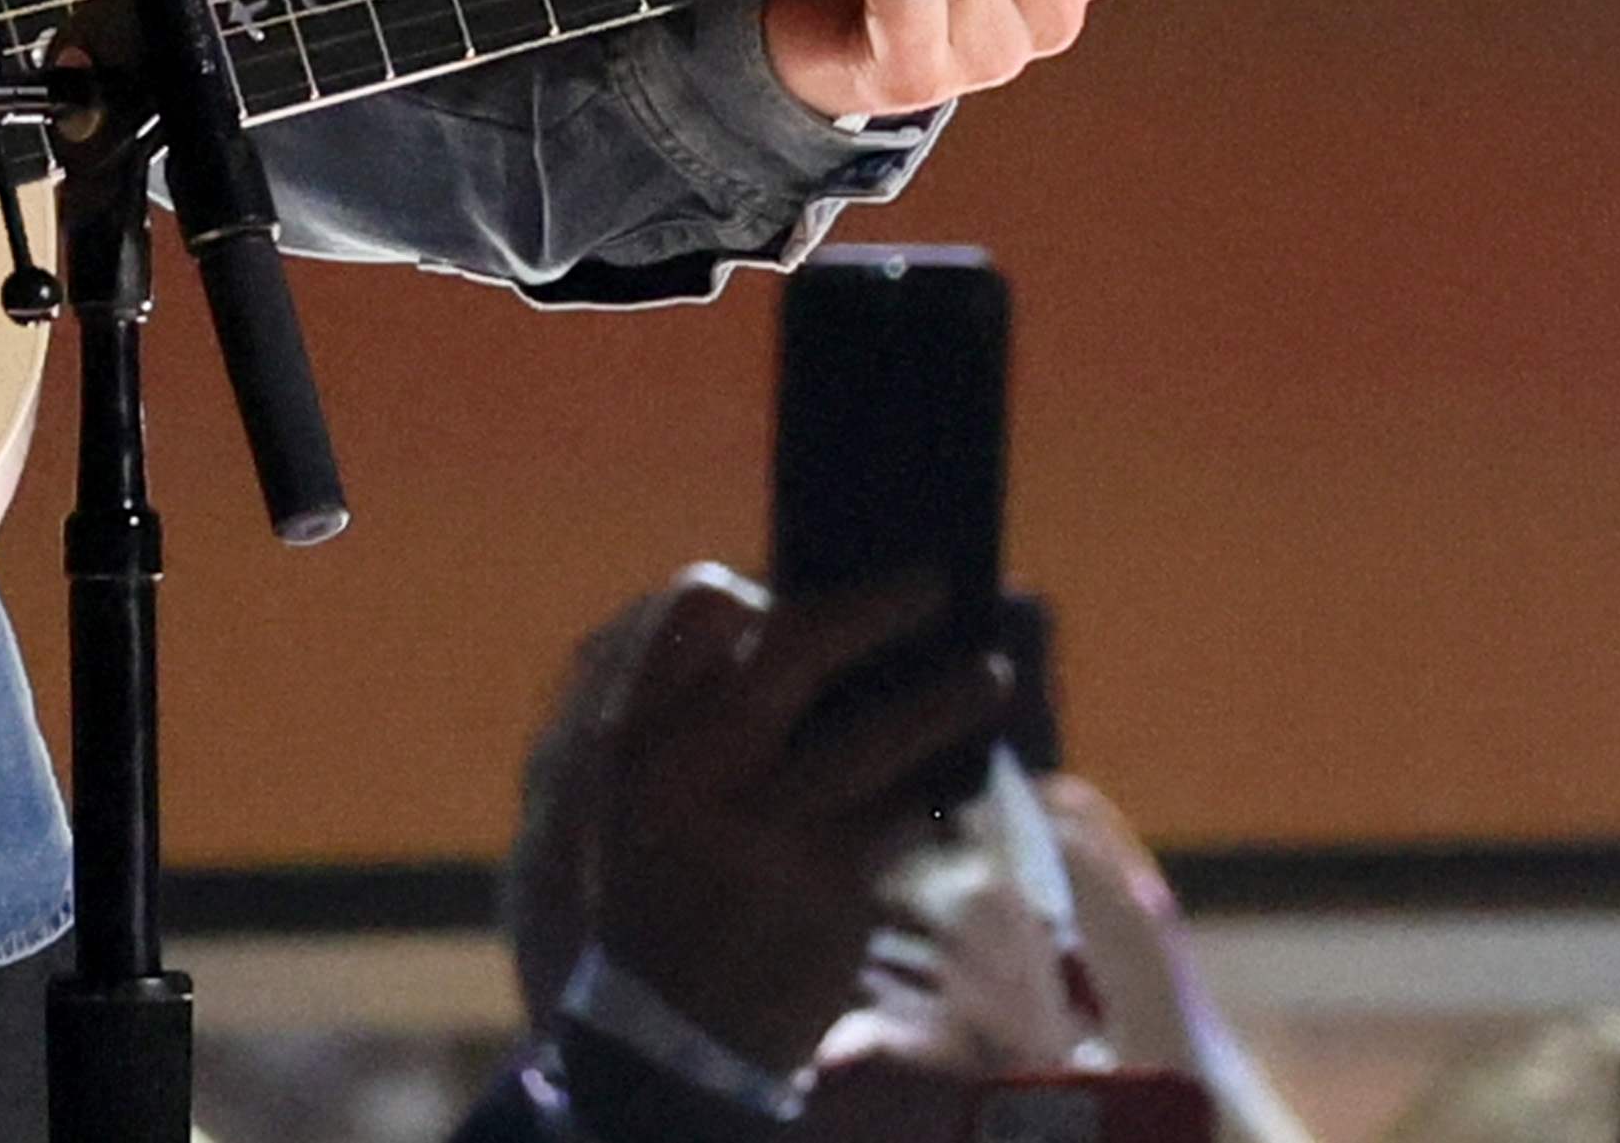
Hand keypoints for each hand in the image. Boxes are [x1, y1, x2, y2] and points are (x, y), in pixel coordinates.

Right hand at [575, 564, 1004, 1080]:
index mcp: (630, 733)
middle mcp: (690, 771)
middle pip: (791, 651)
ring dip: (945, 697)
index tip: (785, 589)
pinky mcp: (822, 888)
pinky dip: (935, 782)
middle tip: (930, 584)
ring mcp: (760, 830)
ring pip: (874, 735)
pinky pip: (899, 812)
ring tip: (989, 673)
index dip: (750, 590)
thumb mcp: (633, 797)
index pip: (692, 613)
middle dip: (872, 608)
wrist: (661, 1036)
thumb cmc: (658, 892)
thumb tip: (792, 630)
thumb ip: (690, 718)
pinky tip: (960, 768)